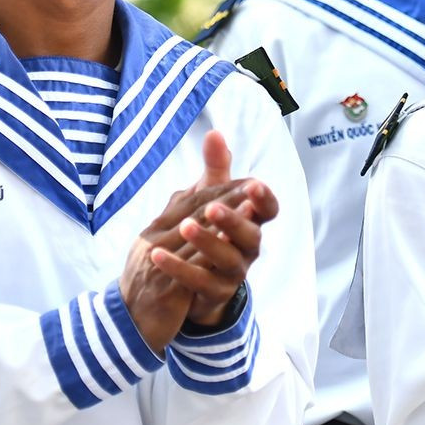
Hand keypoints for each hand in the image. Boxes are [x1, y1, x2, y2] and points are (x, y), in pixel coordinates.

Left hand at [118, 133, 272, 351]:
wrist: (198, 282)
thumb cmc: (212, 231)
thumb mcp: (212, 198)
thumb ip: (215, 168)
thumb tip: (215, 132)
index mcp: (251, 221)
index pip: (268, 210)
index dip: (264, 199)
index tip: (253, 185)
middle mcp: (248, 248)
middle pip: (250, 235)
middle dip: (233, 220)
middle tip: (212, 207)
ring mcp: (234, 272)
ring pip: (228, 259)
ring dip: (207, 242)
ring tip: (184, 226)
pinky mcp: (214, 292)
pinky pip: (198, 282)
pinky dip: (178, 267)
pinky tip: (156, 253)